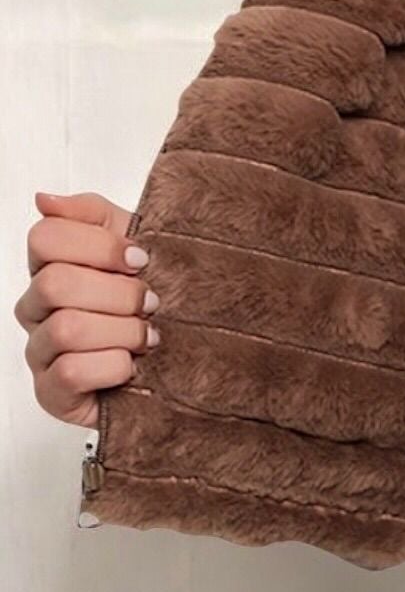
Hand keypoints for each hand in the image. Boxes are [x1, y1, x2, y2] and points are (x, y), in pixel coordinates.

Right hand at [14, 190, 157, 429]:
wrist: (180, 359)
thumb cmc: (153, 301)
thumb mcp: (137, 244)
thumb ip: (93, 215)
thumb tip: (45, 199)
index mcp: (53, 267)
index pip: (45, 238)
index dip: (100, 246)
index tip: (141, 260)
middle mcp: (37, 308)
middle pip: (55, 283)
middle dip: (119, 294)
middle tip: (151, 303)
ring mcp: (40, 351)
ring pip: (66, 329)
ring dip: (123, 333)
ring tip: (148, 338)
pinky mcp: (51, 392)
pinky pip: (70, 372)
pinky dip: (114, 367)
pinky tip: (132, 366)